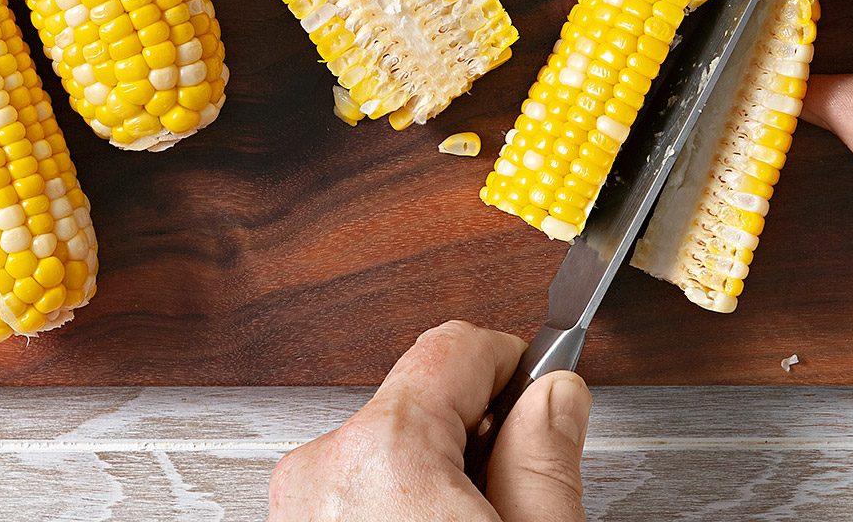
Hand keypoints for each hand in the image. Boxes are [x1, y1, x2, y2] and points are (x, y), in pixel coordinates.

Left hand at [268, 321, 590, 520]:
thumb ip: (544, 463)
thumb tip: (556, 396)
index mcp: (386, 454)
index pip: (455, 346)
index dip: (513, 363)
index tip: (541, 387)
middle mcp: (323, 469)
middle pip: (420, 402)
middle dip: (471, 436)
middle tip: (510, 496)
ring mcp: (296, 506)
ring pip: (386, 452)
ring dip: (429, 479)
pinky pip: (352, 494)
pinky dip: (391, 509)